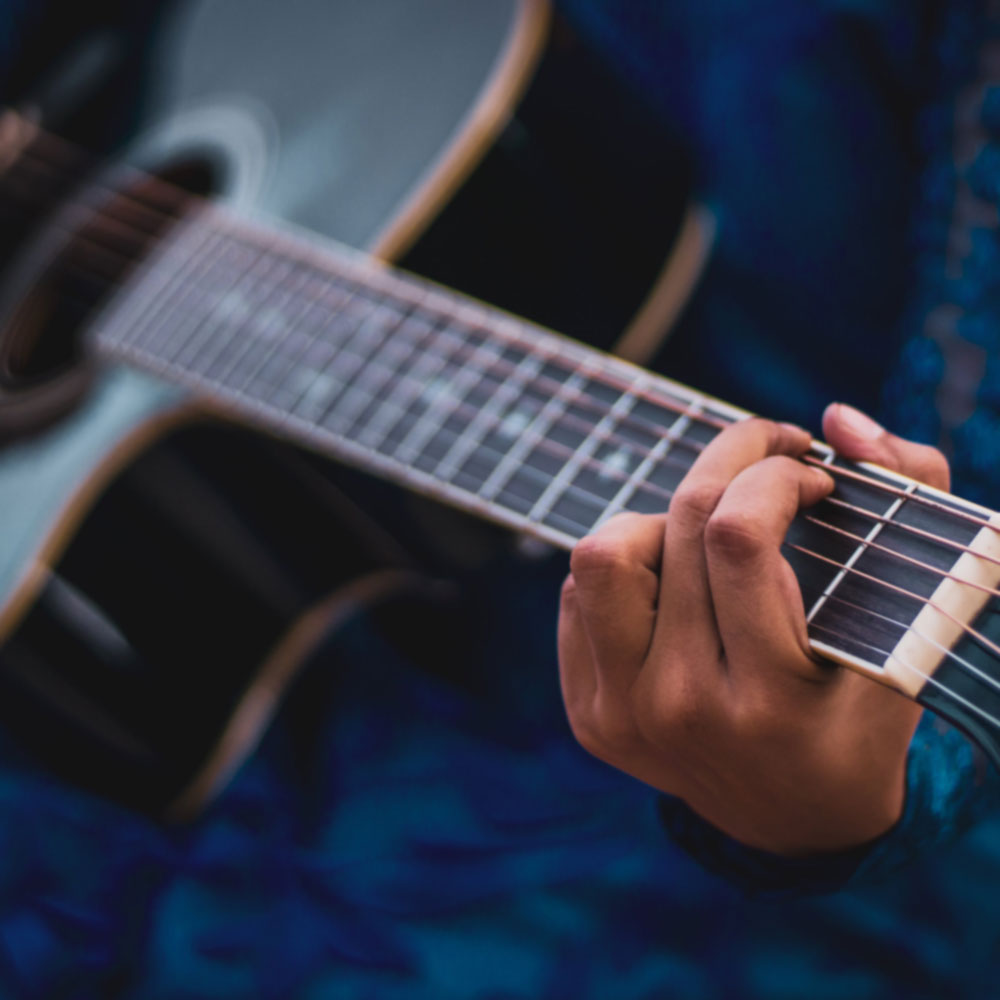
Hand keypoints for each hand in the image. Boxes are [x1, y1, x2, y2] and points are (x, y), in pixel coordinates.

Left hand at [558, 404, 949, 855]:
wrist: (793, 820)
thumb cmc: (859, 713)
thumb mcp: (917, 626)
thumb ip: (912, 503)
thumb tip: (836, 421)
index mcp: (766, 699)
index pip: (737, 536)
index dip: (775, 473)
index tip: (811, 474)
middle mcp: (680, 709)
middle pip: (677, 526)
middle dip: (731, 461)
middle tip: (770, 457)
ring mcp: (621, 713)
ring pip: (603, 554)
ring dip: (661, 518)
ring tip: (708, 534)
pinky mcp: (587, 710)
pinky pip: (580, 592)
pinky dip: (632, 563)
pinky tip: (676, 583)